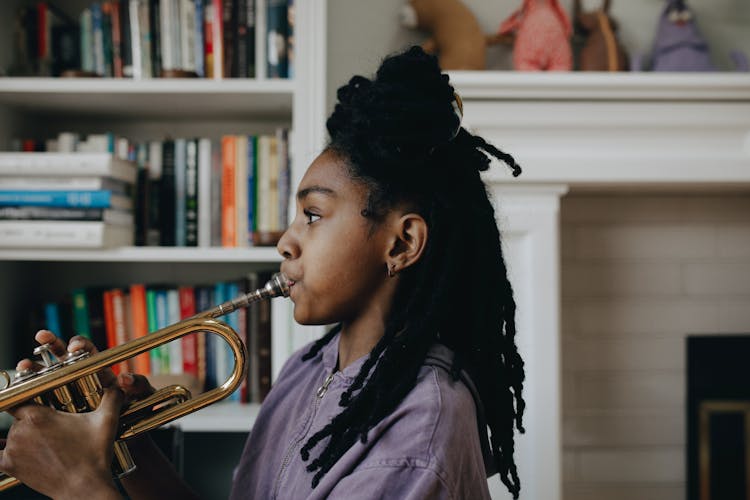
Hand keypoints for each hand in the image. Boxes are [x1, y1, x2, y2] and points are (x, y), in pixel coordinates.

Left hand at [0, 387, 123, 498]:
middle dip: (32, 420)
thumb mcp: (106, 420)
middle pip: (18, 417)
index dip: (27, 397)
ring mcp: (13, 450)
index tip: (36, 401)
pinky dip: (4, 451)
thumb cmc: (94, 455)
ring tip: (46, 443)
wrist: (83, 487)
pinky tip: (15, 451)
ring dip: (23, 436)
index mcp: (38, 416)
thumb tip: (119, 385)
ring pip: (12, 434)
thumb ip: (112, 397)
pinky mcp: (9, 466)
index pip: (19, 397)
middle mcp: (20, 430)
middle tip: (52, 428)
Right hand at [17, 330, 154, 400]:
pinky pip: (42, 402)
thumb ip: (139, 384)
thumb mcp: (143, 396)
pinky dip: (31, 396)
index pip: (88, 351)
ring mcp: (67, 395)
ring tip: (25, 365)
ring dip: (35, 370)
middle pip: (62, 357)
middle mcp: (81, 379)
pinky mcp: (58, 413)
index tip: (74, 346)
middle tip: (41, 336)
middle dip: (50, 344)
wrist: (129, 439)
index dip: (80, 344)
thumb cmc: (138, 412)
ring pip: (48, 378)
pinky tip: (20, 394)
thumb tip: (125, 378)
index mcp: (99, 371)